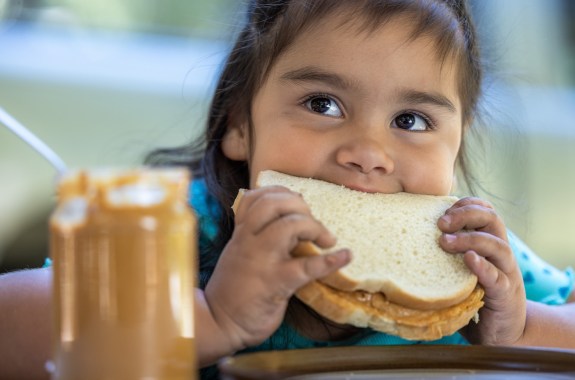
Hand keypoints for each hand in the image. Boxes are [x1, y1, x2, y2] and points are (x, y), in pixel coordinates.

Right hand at [204, 186, 350, 352]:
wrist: (219, 322)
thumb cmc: (233, 289)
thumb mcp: (237, 254)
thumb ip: (254, 236)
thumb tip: (286, 221)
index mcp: (241, 233)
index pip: (256, 197)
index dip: (281, 193)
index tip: (297, 202)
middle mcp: (249, 241)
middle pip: (274, 203)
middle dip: (300, 205)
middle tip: (313, 221)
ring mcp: (262, 261)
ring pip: (289, 226)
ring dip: (315, 227)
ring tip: (328, 240)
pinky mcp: (276, 283)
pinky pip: (307, 267)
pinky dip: (331, 260)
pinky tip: (345, 256)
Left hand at [437, 197, 525, 344]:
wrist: (503, 331)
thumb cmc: (472, 295)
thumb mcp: (459, 269)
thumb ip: (445, 253)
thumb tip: (402, 239)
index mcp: (489, 242)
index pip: (485, 211)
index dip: (466, 204)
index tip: (443, 209)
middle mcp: (501, 253)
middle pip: (492, 220)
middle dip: (466, 215)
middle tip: (441, 223)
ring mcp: (506, 273)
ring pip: (497, 245)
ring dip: (470, 239)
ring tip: (445, 241)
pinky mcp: (505, 295)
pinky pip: (497, 277)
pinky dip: (483, 267)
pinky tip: (469, 260)